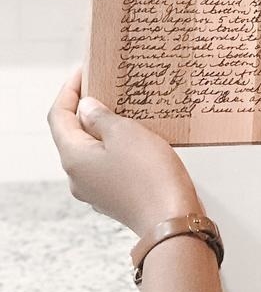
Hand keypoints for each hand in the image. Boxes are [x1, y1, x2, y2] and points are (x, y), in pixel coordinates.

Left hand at [47, 67, 200, 236]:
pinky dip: (118, 145)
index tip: (84, 71)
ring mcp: (97, 189)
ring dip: (105, 126)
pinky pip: (110, 163)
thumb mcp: (125, 133)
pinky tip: (139, 136)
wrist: (172, 220)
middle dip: (87, 107)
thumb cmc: (150, 177)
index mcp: (74, 158)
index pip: (58, 116)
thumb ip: (101, 117)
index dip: (69, 91)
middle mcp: (79, 176)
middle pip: (73, 133)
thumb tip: (87, 108)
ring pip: (93, 149)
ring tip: (126, 107)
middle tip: (106, 84)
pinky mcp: (116, 195)